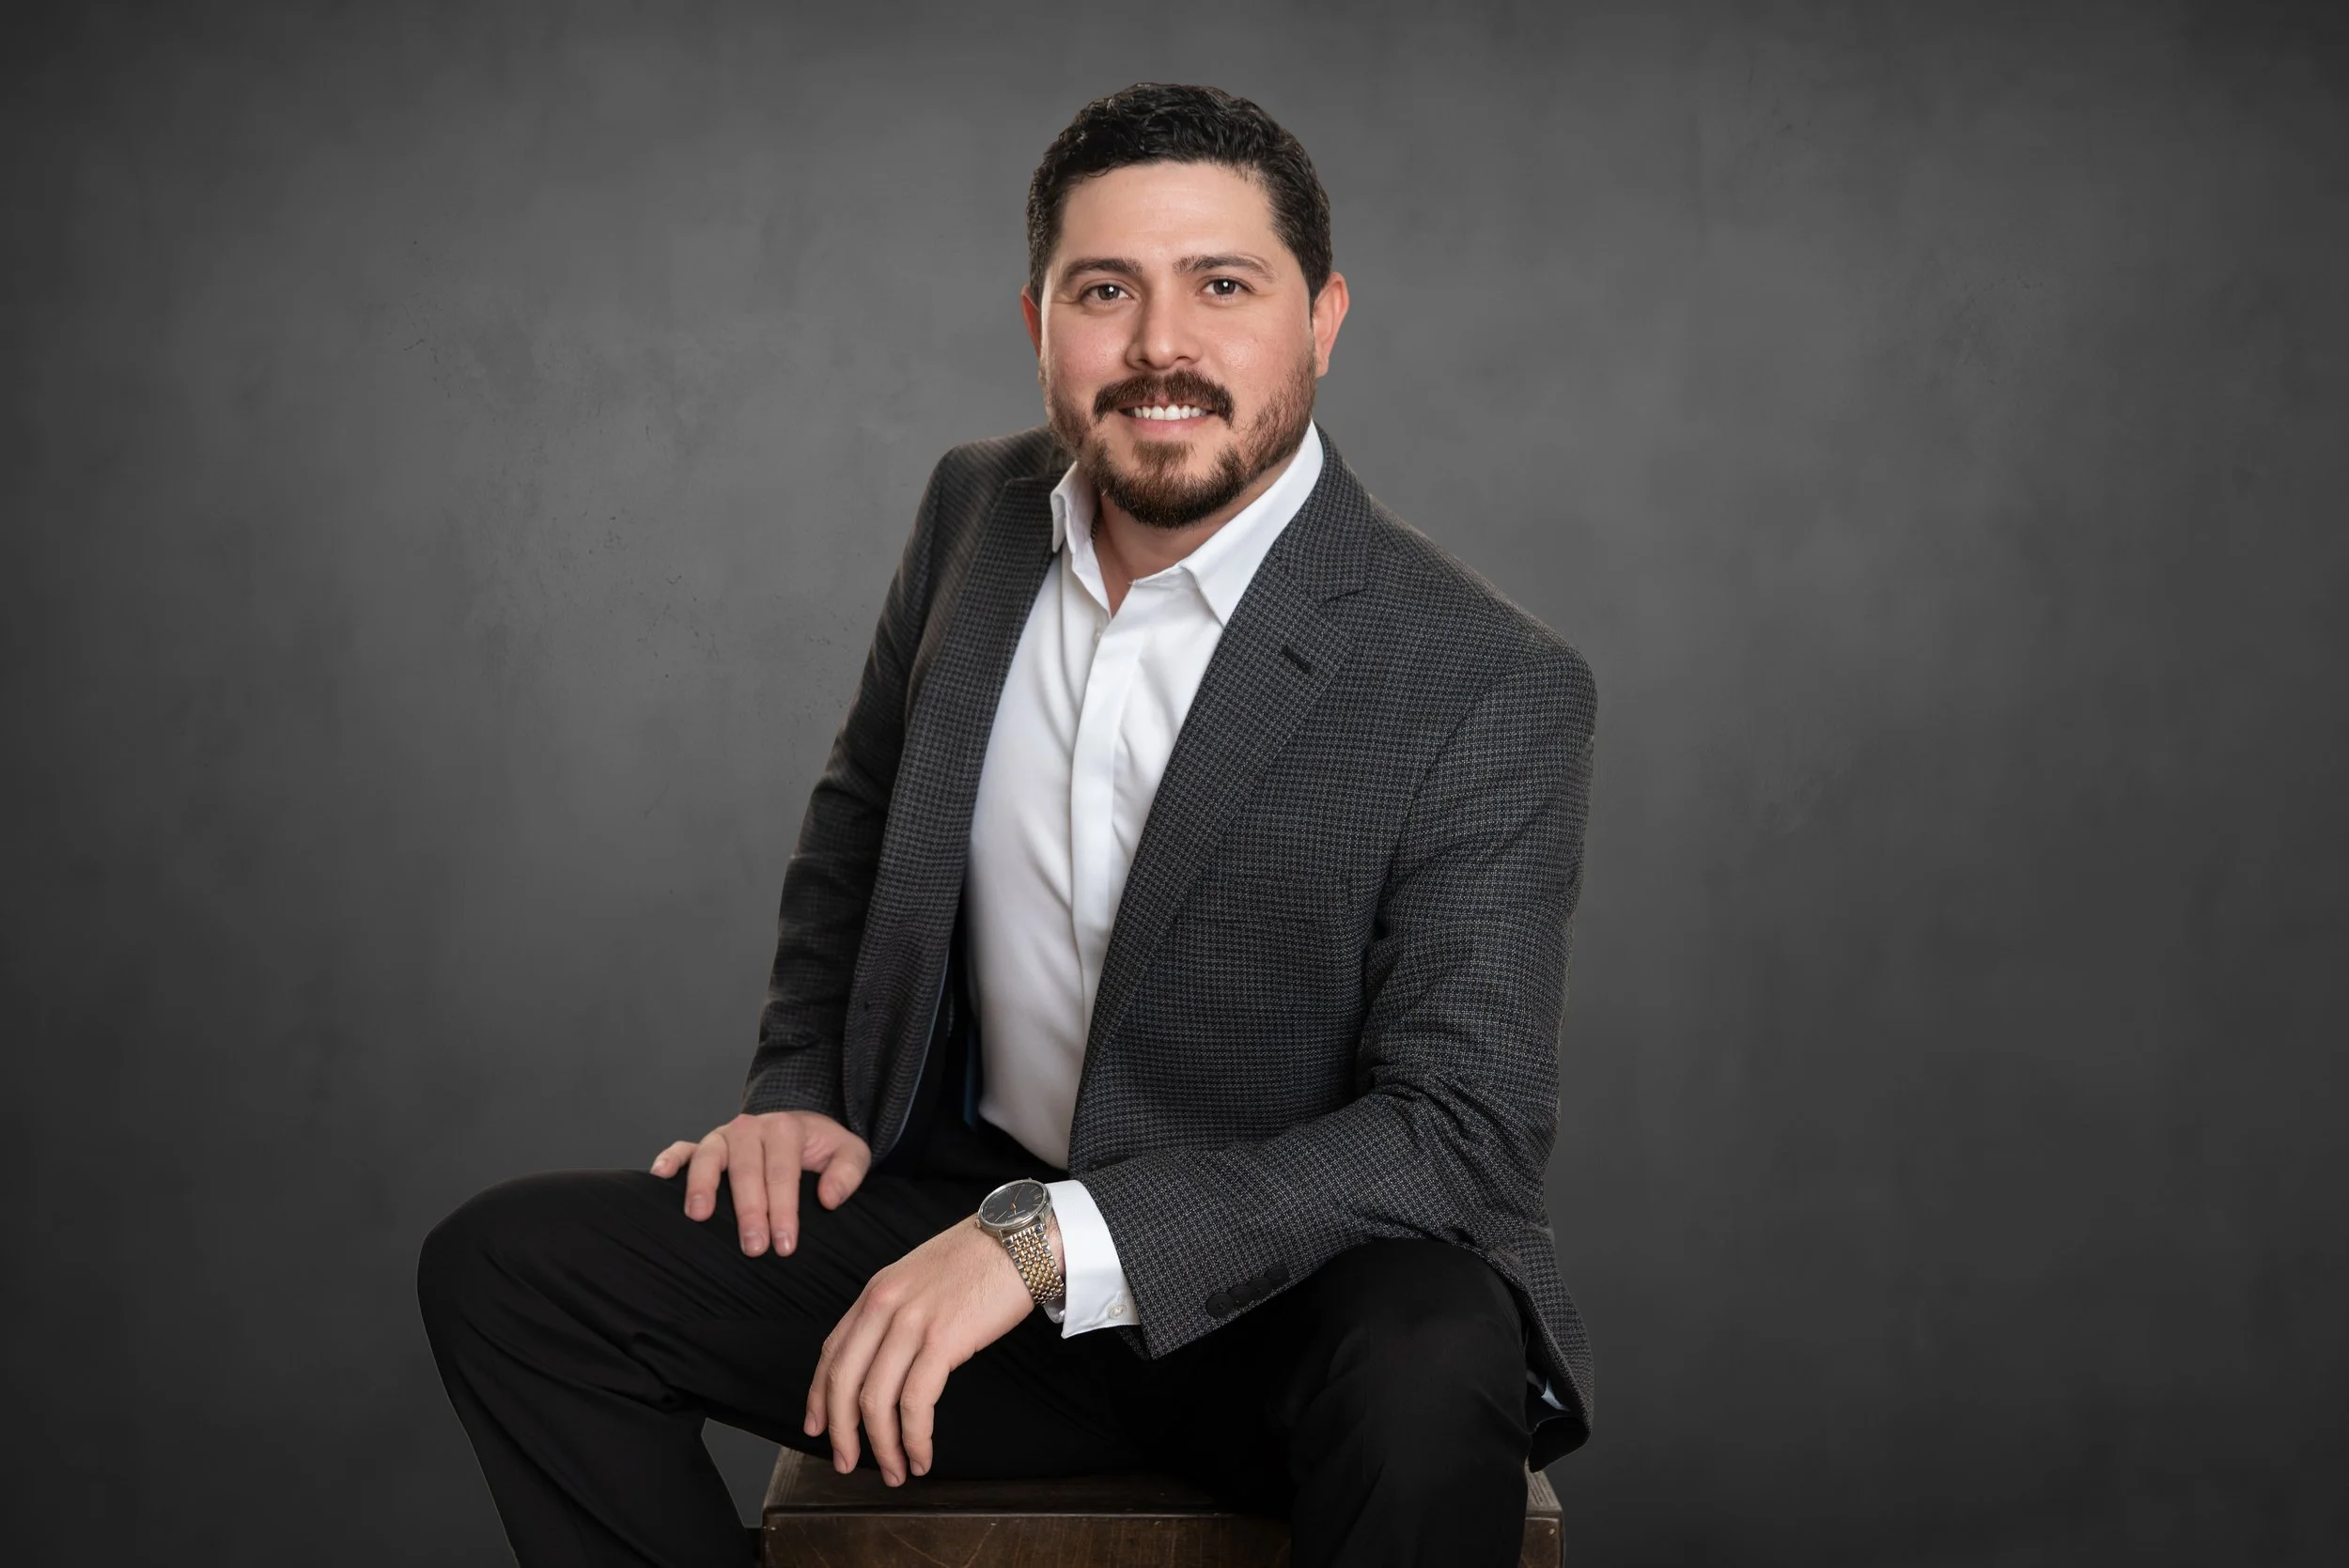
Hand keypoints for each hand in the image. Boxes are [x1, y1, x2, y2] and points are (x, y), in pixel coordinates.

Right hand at [650, 1110, 870, 1256]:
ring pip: (709, 1156)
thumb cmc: (824, 1149)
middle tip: (754, 1247)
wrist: (803, 1127)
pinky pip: (683, 1148)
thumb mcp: (851, 1153)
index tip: (785, 1245)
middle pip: (746, 1169)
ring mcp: (724, 1136)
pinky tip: (660, 1176)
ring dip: (703, 1185)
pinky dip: (670, 1158)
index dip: (783, 1210)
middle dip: (749, 1210)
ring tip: (699, 1216)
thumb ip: (847, 1172)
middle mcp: (751, 1128)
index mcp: (786, 1129)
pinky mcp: (705, 1144)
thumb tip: (830, 1198)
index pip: (783, 1173)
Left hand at [803, 1213, 1062, 1485]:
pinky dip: (914, 1439)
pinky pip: (916, 1403)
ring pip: (876, 1400)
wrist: (1023, 1238)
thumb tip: (890, 1358)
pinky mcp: (943, 1340)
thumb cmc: (982, 1257)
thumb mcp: (922, 1275)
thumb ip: (898, 1310)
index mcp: (876, 1291)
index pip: (831, 1352)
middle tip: (847, 1464)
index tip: (818, 1427)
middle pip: (843, 1383)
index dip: (819, 1397)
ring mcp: (911, 1322)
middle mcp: (884, 1305)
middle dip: (841, 1433)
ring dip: (883, 1446)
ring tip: (896, 1471)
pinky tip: (922, 1455)